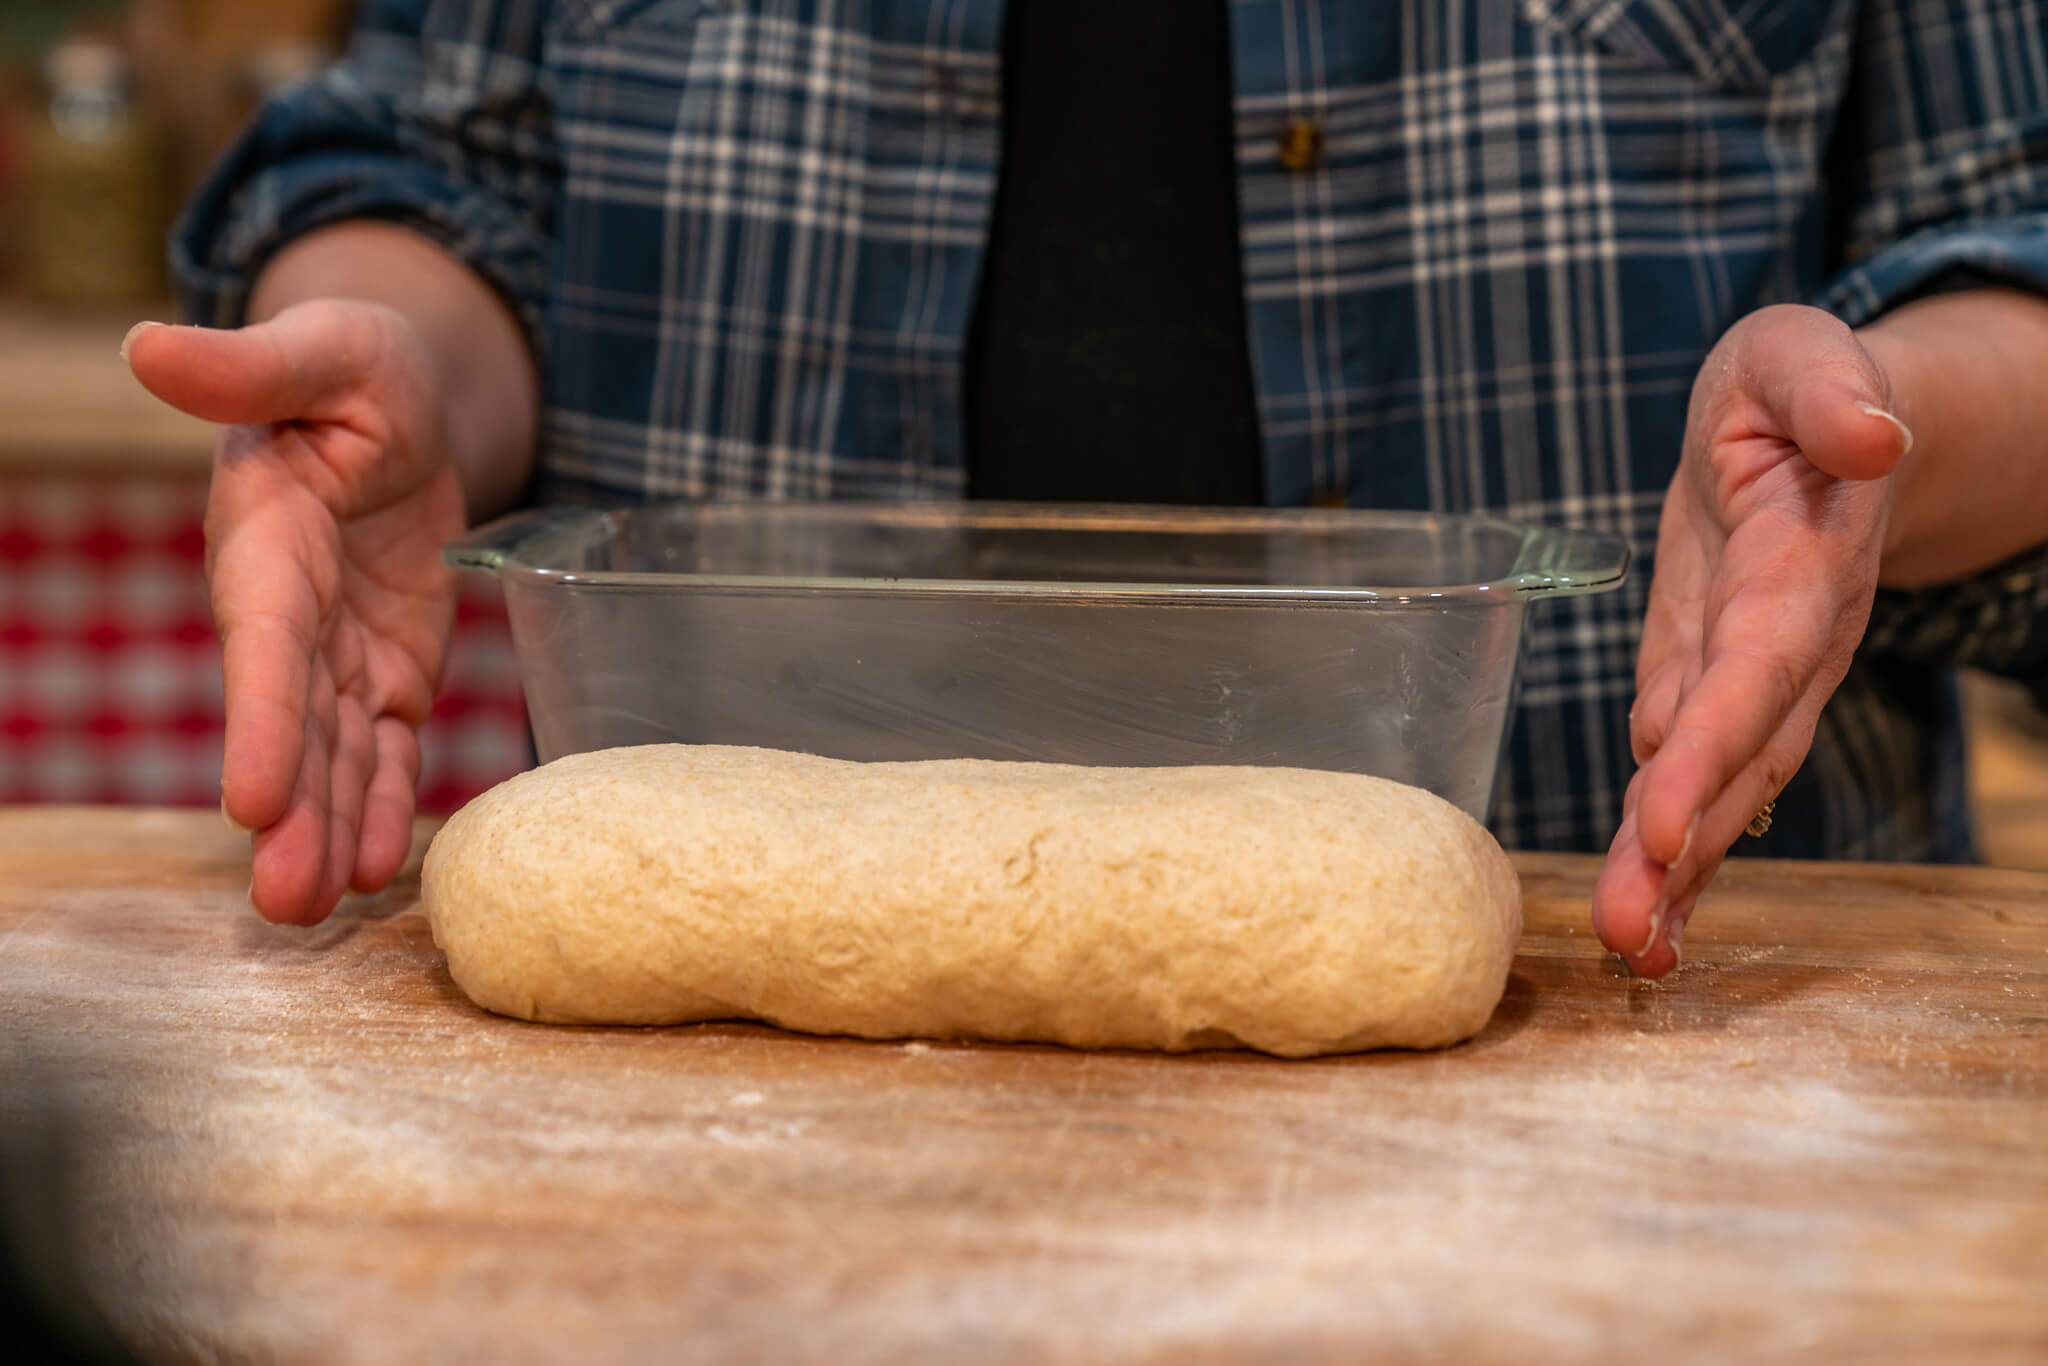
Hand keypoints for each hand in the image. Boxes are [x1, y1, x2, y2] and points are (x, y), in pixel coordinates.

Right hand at [126, 303, 465, 925]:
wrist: (406, 405)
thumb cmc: (360, 368)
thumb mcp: (326, 349)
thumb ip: (251, 365)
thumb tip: (151, 347)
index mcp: (267, 541)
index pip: (264, 645)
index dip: (260, 721)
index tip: (251, 801)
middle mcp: (293, 611)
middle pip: (292, 723)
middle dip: (290, 811)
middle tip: (286, 904)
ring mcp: (342, 650)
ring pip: (334, 753)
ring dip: (328, 829)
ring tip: (318, 909)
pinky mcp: (390, 669)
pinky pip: (387, 745)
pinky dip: (384, 801)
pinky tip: (373, 868)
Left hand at [1594, 304, 1913, 975]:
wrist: (1813, 427)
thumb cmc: (1794, 388)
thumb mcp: (1799, 355)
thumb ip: (1829, 389)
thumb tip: (1872, 434)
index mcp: (1800, 566)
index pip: (1756, 666)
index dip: (1716, 744)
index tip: (1664, 826)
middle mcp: (1786, 642)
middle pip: (1739, 756)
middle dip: (1685, 847)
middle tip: (1629, 938)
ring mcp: (1751, 675)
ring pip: (1718, 784)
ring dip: (1674, 871)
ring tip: (1631, 952)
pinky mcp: (1709, 683)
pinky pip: (1687, 771)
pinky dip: (1664, 845)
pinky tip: (1644, 917)